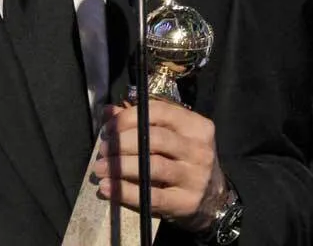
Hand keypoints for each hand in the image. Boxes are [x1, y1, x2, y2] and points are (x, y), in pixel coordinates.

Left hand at [94, 100, 227, 231]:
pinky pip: (151, 196)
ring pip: (152, 166)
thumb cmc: (184, 161)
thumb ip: (141, 122)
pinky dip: (125, 191)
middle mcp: (200, 149)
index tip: (108, 128)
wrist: (212, 198)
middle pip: (155, 138)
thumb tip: (108, 111)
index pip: (160, 112)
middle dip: (122, 142)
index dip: (129, 117)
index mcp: (196, 126)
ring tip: (100, 168)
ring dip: (120, 166)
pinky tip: (108, 187)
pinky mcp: (186, 202)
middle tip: (103, 149)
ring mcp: (195, 177)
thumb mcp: (171, 137)